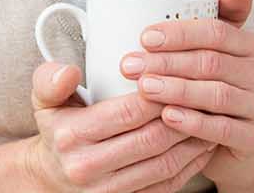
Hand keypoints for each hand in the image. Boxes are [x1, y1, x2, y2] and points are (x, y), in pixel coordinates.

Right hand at [27, 63, 217, 192]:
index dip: (159, 94)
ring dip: (192, 141)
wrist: (51, 177)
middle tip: (202, 94)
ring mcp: (110, 190)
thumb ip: (50, 79)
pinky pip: (168, 185)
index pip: (128, 112)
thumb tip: (69, 72)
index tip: (176, 76)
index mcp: (72, 135)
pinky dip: (191, 165)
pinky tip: (202, 144)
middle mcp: (90, 167)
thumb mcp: (44, 101)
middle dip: (182, 115)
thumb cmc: (57, 130)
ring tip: (209, 117)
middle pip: (151, 139)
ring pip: (164, 164)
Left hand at [123, 0, 253, 189]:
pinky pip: (222, 129)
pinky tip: (167, 117)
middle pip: (212, 63)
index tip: (143, 38)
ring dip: (176, 90)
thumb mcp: (214, 52)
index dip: (180, 33)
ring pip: (217, 94)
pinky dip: (193, 122)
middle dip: (167, 62)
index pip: (217, 31)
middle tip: (130, 65)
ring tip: (144, 88)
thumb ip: (218, 16)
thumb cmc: (213, 88)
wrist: (234, 144)